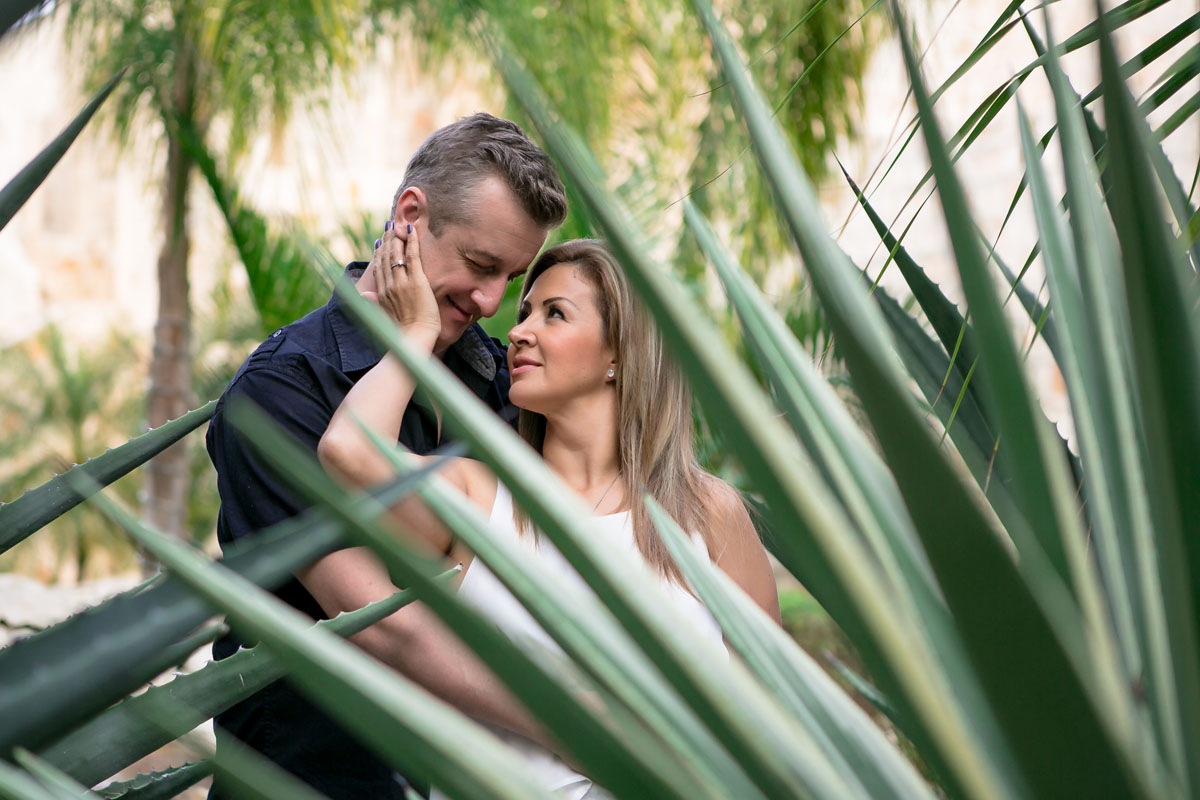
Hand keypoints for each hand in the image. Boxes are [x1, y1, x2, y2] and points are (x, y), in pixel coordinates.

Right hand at [373, 223, 440, 337]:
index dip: (378, 253)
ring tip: (399, 224)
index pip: (378, 268)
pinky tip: (412, 230)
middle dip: (387, 239)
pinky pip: (412, 256)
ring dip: (397, 236)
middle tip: (389, 226)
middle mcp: (389, 285)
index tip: (379, 241)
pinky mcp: (416, 281)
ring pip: (396, 253)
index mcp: (381, 293)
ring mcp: (401, 282)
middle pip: (385, 257)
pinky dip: (412, 241)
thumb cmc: (402, 333)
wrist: (414, 338)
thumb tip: (364, 295)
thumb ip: (374, 303)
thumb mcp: (384, 317)